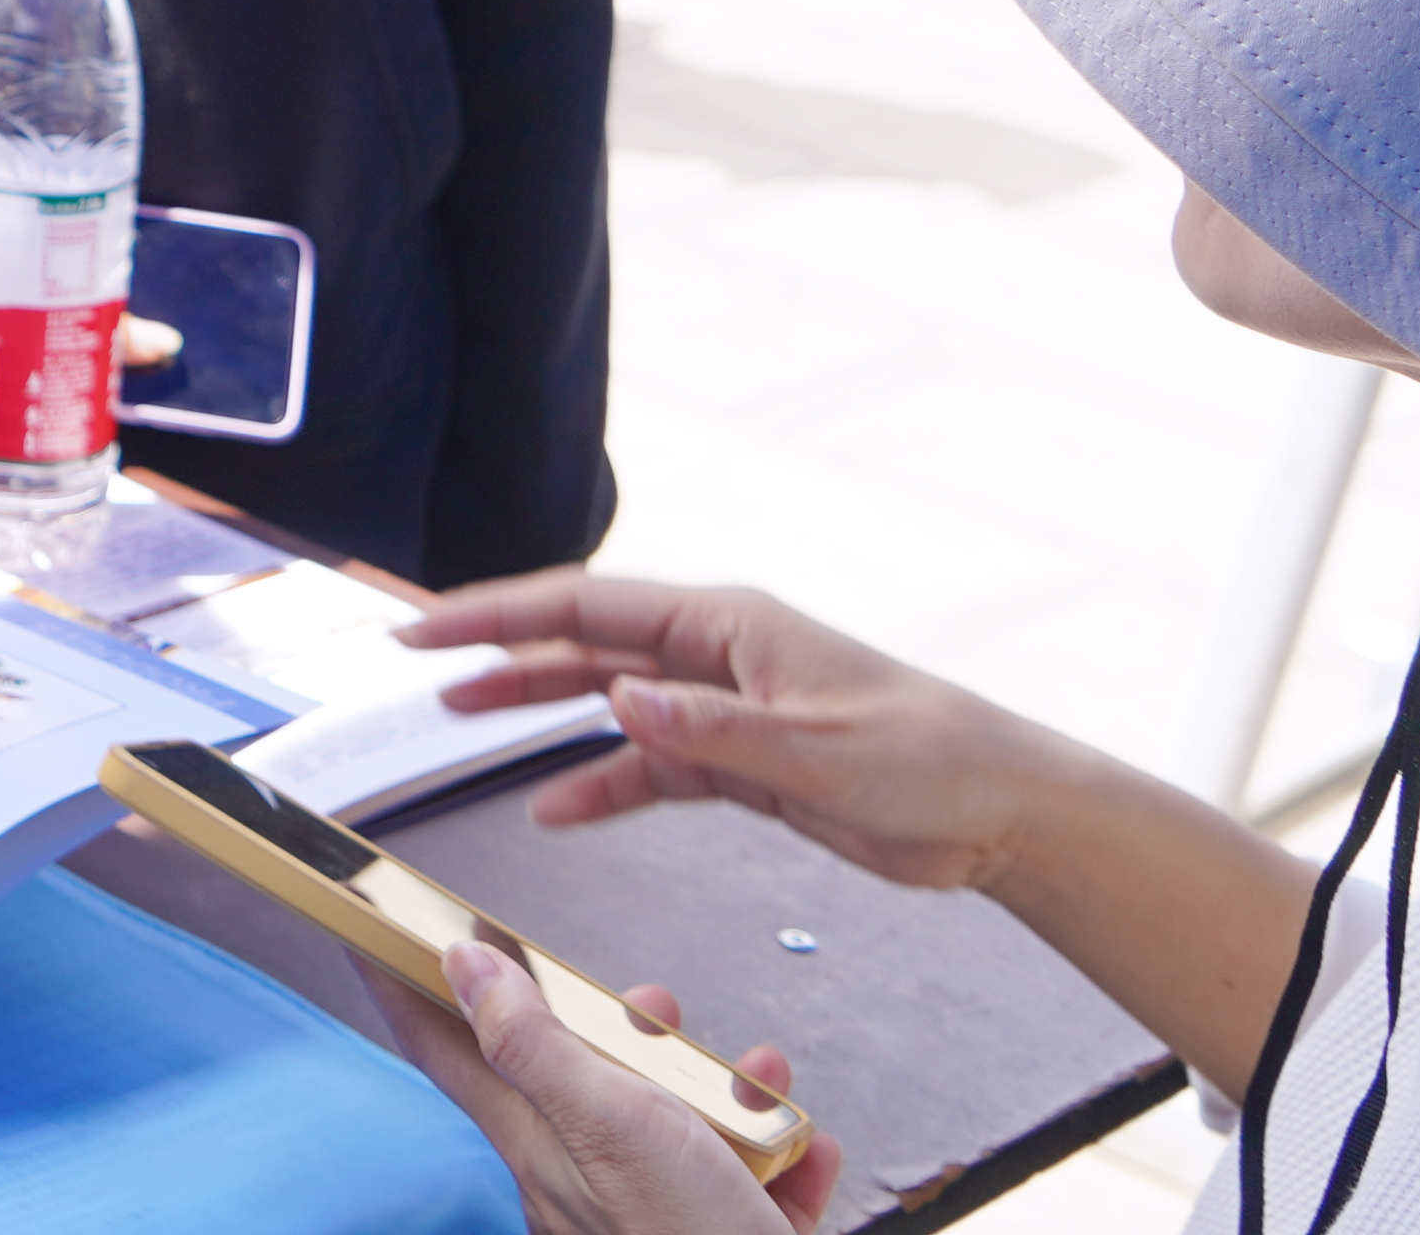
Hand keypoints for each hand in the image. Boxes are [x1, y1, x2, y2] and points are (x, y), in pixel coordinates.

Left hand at [355, 944, 835, 1234]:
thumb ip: (536, 1043)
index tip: (376, 935)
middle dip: (620, 1026)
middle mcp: (586, 1173)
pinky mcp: (720, 1229)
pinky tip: (802, 1146)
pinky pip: (748, 1178)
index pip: (449, 1049)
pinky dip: (779, 1154)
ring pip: (673, 1119)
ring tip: (748, 1081)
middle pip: (578, 1074)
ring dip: (720, 1089)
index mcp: (540, 1141)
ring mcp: (652, 1205)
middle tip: (652, 1005)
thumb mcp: (608, 1123)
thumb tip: (464, 964)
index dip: (409, 989)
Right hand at [398, 571, 1054, 897]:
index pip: (585, 607)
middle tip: (416, 663)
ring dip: (536, 713)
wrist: (1002, 812)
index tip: (424, 626)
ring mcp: (725, 706)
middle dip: (496, 651)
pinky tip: (555, 807)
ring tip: (460, 723)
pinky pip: (650, 767)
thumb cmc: (929, 760)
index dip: (495, 613)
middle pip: (581, 643)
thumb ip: (711, 729)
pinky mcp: (743, 761)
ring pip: (606, 702)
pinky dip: (601, 783)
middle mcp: (714, 654)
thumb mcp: (817, 748)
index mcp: (726, 624)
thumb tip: (618, 701)